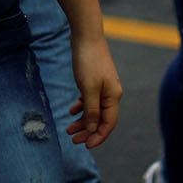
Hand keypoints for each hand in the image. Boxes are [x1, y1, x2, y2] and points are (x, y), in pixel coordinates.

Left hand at [66, 33, 121, 148]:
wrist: (86, 36)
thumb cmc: (88, 61)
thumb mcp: (88, 88)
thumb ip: (91, 110)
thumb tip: (92, 129)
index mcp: (113, 97)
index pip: (108, 124)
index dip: (98, 136)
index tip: (86, 146)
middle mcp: (111, 94)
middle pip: (101, 119)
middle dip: (88, 131)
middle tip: (73, 139)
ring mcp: (103, 87)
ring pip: (93, 111)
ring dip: (82, 121)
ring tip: (69, 129)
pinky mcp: (94, 81)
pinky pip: (89, 100)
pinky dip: (81, 107)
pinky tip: (72, 111)